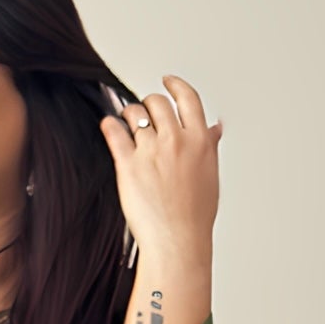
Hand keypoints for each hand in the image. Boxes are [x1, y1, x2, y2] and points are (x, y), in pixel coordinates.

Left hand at [98, 73, 220, 264]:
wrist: (177, 242)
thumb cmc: (195, 216)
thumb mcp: (210, 175)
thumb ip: (209, 146)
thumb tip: (214, 128)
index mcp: (199, 140)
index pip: (187, 98)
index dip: (175, 85)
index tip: (167, 81)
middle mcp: (176, 141)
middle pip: (157, 102)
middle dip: (150, 105)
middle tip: (145, 115)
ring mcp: (151, 151)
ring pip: (135, 113)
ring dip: (130, 115)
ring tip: (127, 125)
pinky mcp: (128, 165)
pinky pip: (114, 131)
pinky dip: (110, 124)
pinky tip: (110, 126)